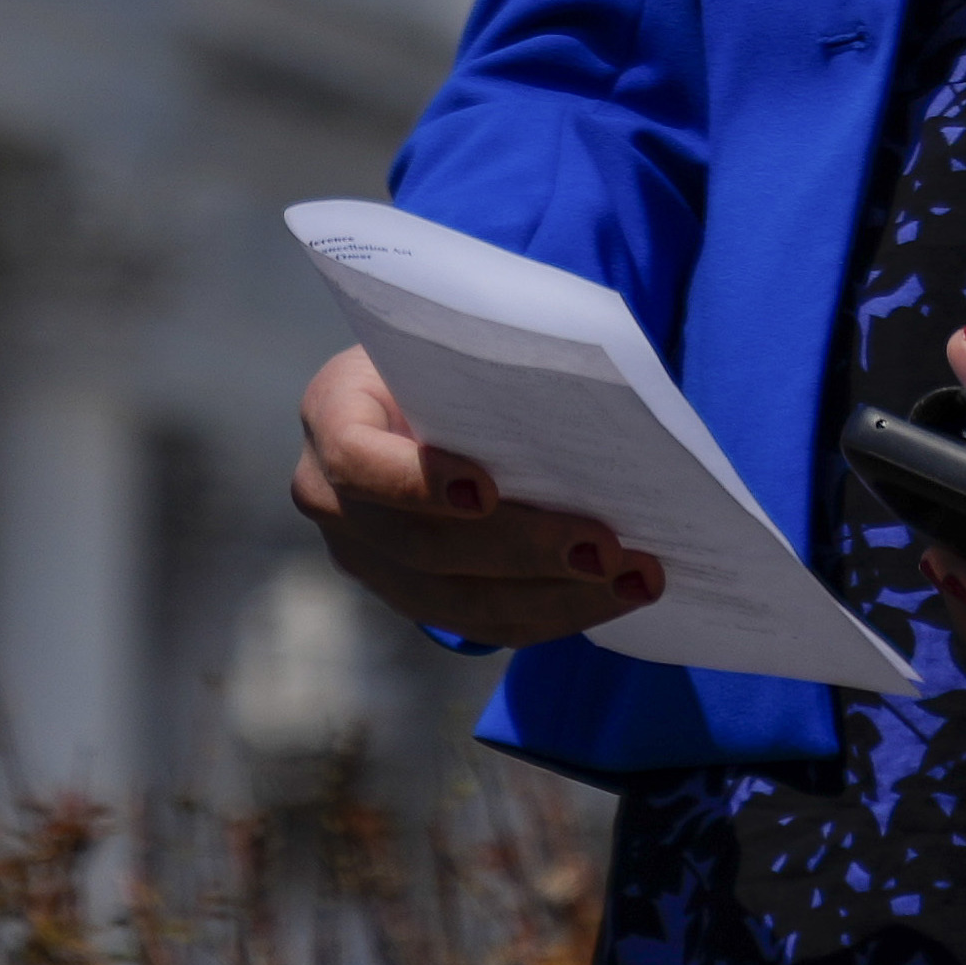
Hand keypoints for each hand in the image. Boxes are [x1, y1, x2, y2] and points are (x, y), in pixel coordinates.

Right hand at [291, 346, 666, 651]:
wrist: (417, 395)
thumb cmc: (446, 356)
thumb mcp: (450, 340)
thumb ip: (487, 362)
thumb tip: (584, 381)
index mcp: (332, 414)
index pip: (355, 459)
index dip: (415, 482)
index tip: (486, 489)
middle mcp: (331, 499)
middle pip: (424, 545)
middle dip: (522, 549)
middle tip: (604, 548)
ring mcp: (366, 559)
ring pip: (457, 602)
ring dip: (556, 596)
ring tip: (634, 578)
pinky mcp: (408, 598)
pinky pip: (481, 624)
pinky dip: (553, 613)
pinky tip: (613, 596)